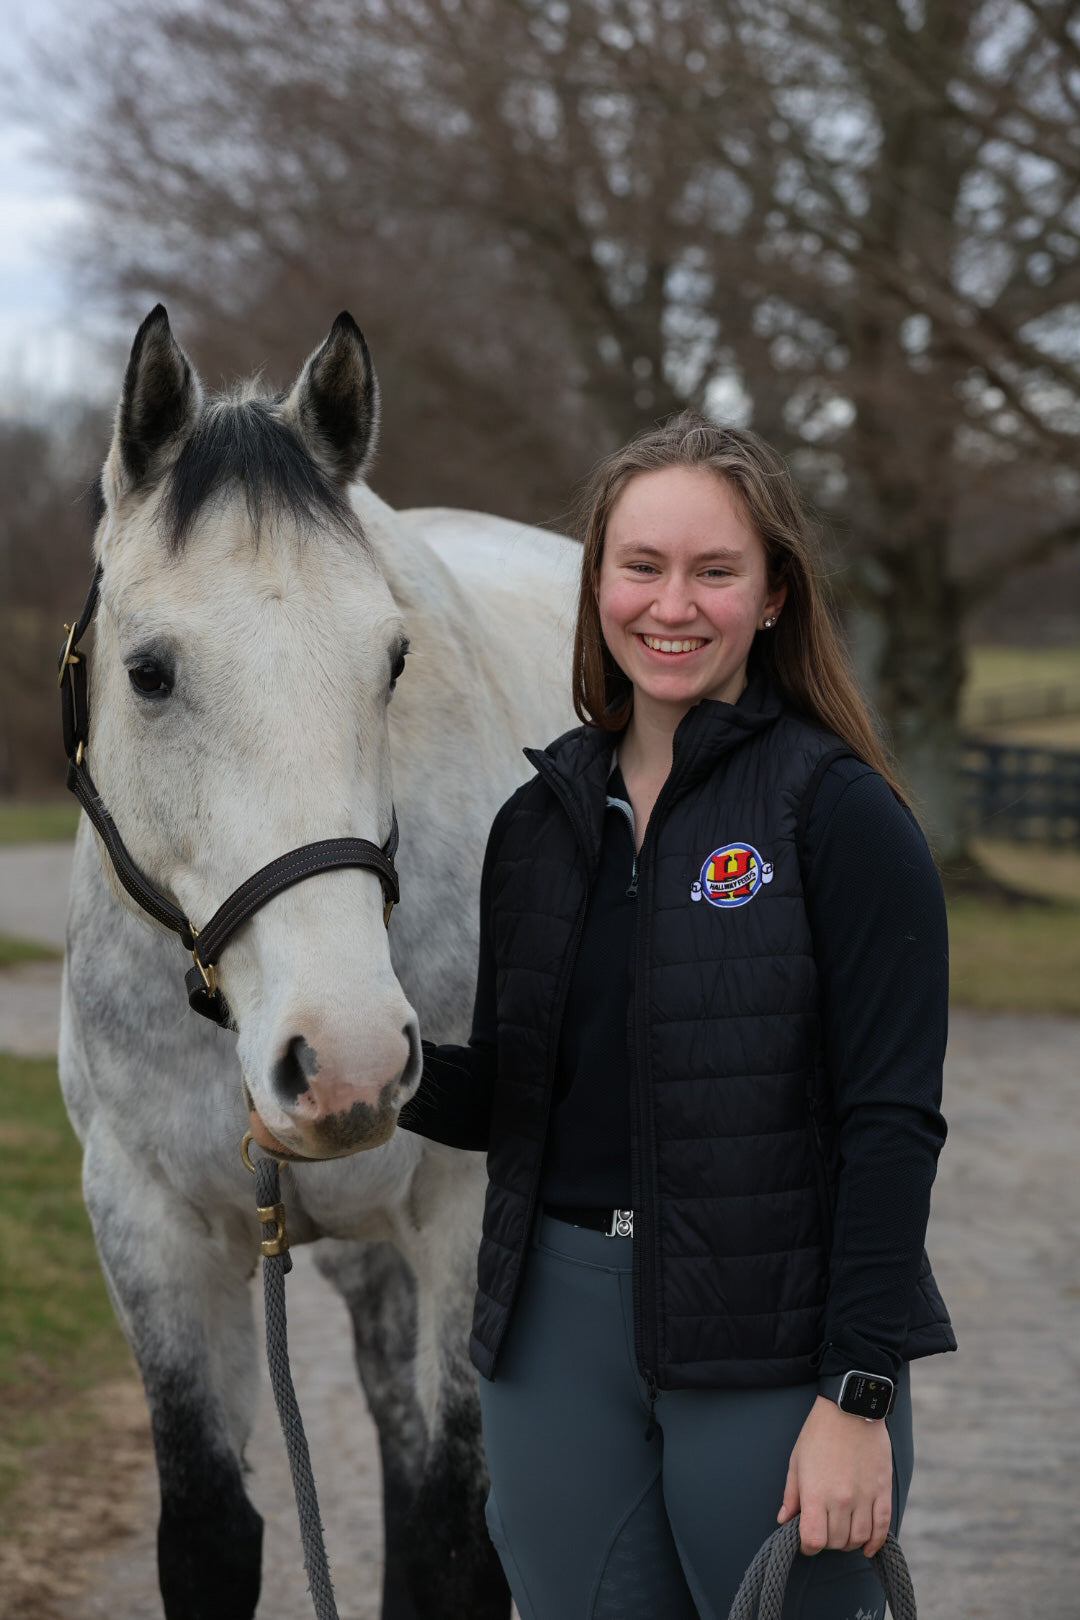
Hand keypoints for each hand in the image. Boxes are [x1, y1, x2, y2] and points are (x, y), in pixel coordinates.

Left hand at [776, 1396, 892, 1557]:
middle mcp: (841, 1500)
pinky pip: (882, 1528)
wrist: (850, 1408)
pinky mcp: (882, 1491)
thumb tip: (784, 1520)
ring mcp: (864, 1497)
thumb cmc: (818, 1433)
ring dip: (848, 1542)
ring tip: (842, 1533)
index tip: (806, 1540)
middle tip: (823, 1530)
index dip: (807, 1545)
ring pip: (859, 1539)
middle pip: (836, 1542)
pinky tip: (866, 1547)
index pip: (813, 1540)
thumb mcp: (796, 1461)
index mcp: (816, 1493)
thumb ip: (791, 1495)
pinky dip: (875, 1543)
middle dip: (827, 1542)